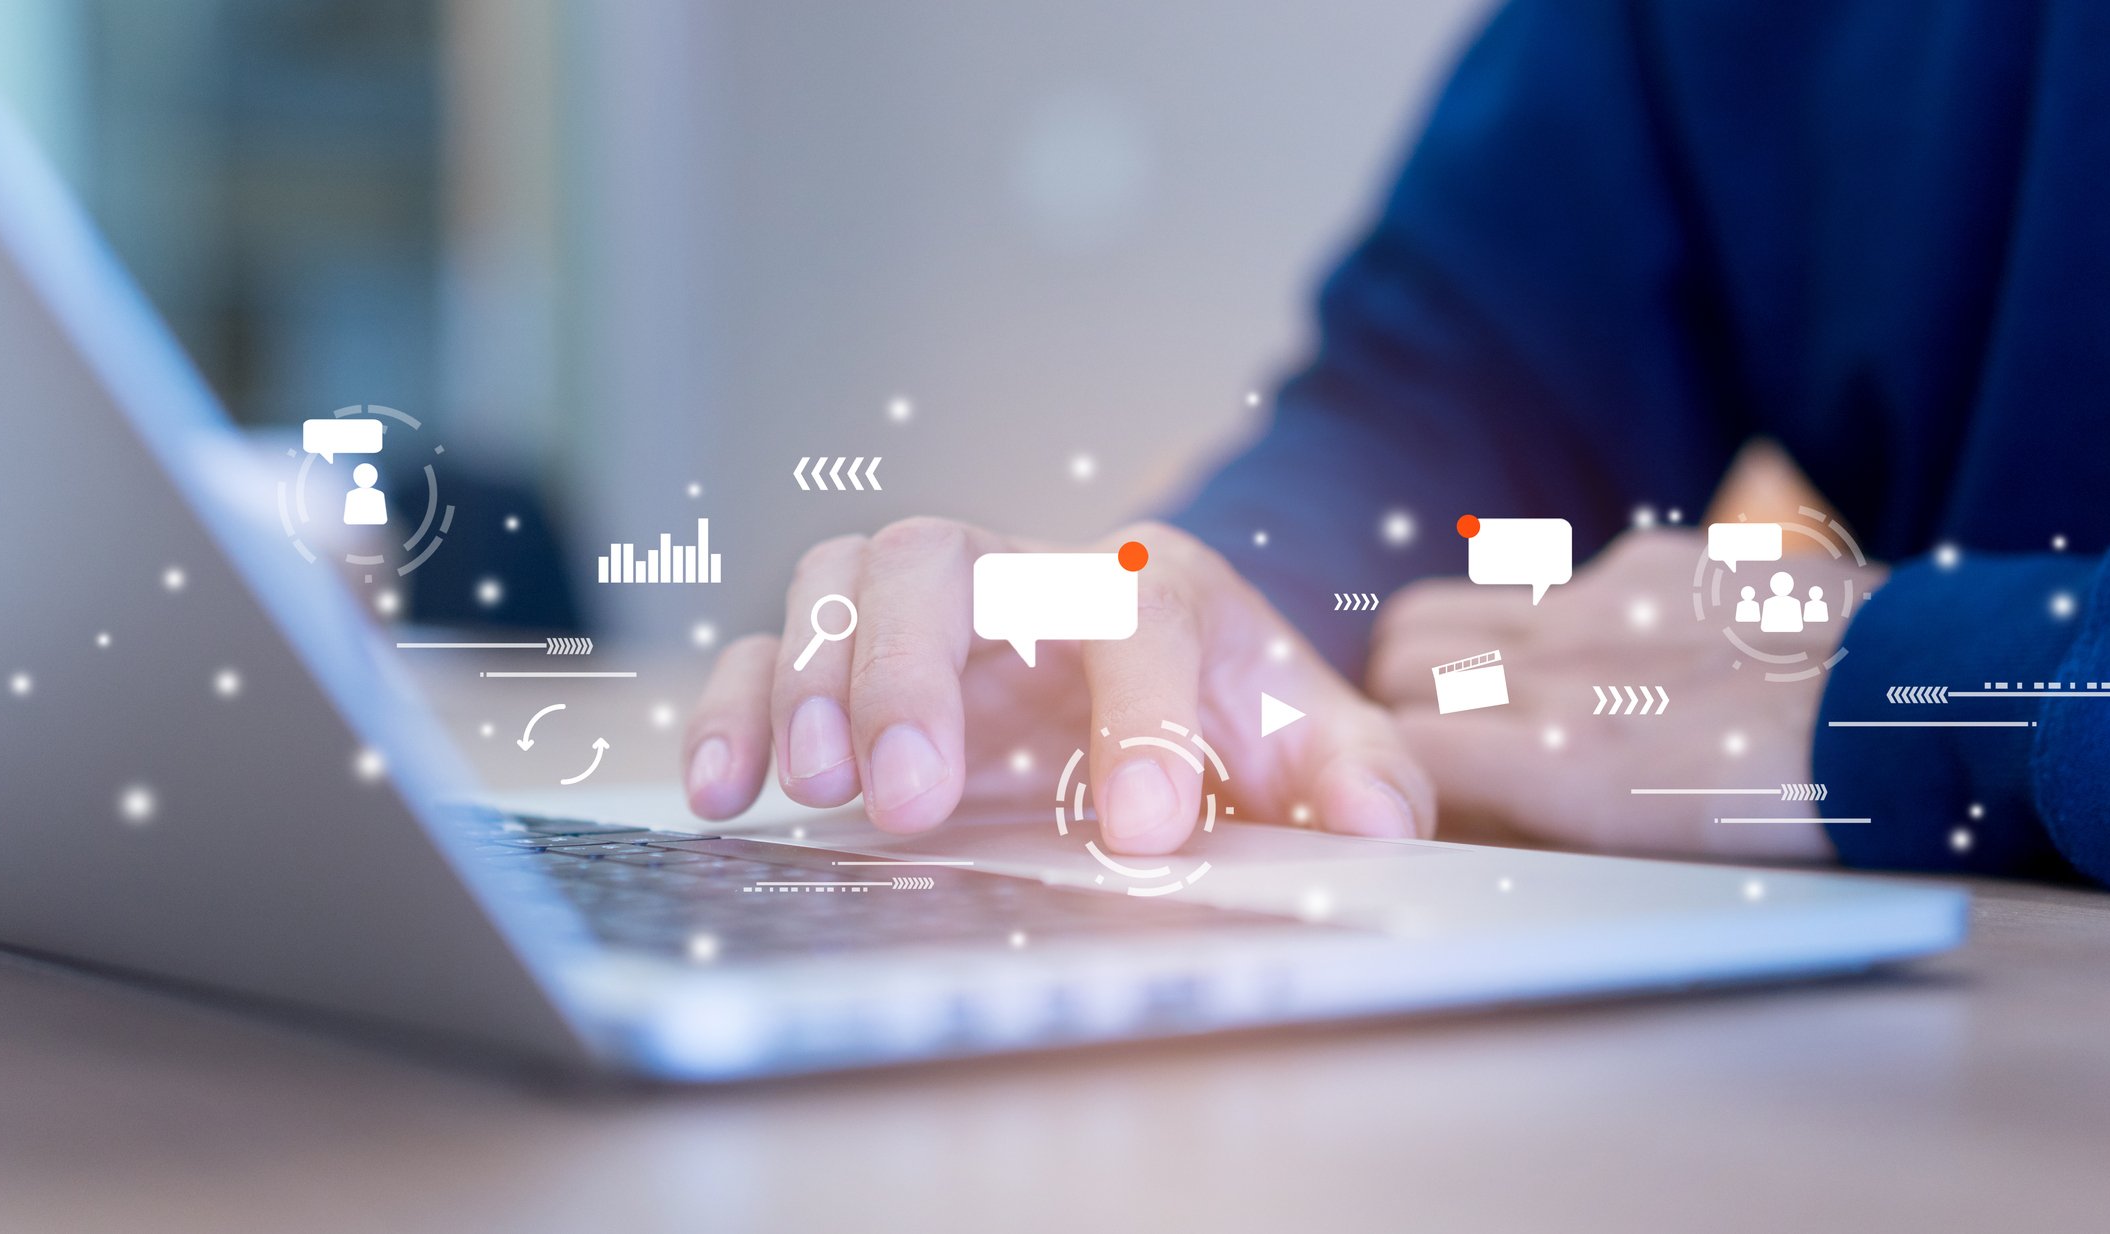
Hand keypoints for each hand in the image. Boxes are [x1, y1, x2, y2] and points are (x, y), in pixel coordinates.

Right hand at [682, 519, 1432, 853]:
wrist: (1165, 677)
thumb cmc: (1231, 715)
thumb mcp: (1313, 743)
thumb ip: (1358, 775)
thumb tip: (1383, 823)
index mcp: (1151, 587)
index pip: (1135, 619)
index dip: (1137, 717)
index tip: (1139, 830)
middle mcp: (1024, 576)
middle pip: (942, 561)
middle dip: (914, 672)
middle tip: (907, 799)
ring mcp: (928, 612)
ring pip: (841, 579)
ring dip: (817, 678)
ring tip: (819, 786)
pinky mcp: (852, 661)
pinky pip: (765, 649)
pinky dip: (736, 709)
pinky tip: (726, 796)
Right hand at [1364, 529, 1874, 860]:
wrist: (1928, 706)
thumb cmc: (1804, 807)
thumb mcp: (1651, 853)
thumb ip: (1540, 822)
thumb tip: (1467, 823)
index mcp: (1553, 759)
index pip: (1390, 748)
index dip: (1387, 780)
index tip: (1407, 805)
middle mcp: (1557, 667)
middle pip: (1392, 661)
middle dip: (1397, 706)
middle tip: (1434, 748)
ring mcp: (1598, 600)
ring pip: (1445, 609)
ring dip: (1442, 654)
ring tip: (1488, 697)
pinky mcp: (1653, 560)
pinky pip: (1555, 580)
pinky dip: (1551, 621)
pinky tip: (1616, 657)